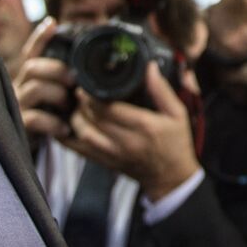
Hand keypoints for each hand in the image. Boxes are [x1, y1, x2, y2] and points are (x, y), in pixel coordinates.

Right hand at [14, 18, 76, 140]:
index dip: (41, 37)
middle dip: (56, 70)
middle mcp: (20, 86)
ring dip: (57, 95)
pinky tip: (64, 129)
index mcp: (31, 77)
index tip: (53, 23)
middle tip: (74, 80)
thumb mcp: (58, 96)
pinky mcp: (19, 125)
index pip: (32, 51)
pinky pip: (35, 118)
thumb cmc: (52, 116)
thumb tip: (90, 67)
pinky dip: (53, 123)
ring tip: (70, 107)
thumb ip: (66, 81)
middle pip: (32, 66)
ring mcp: (17, 105)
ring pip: (35, 89)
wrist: (34, 146)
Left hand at [62, 63, 200, 201]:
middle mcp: (127, 141)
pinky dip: (71, 137)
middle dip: (82, 103)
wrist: (171, 178)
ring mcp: (114, 154)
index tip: (87, 84)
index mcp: (144, 126)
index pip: (111, 109)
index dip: (94, 96)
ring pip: (84, 134)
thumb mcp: (177, 114)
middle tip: (79, 91)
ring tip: (77, 106)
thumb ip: (162, 90)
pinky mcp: (106, 162)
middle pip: (94, 119)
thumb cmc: (176, 144)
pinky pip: (82, 150)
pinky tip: (68, 125)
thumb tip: (150, 67)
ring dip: (76, 118)